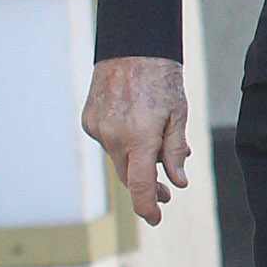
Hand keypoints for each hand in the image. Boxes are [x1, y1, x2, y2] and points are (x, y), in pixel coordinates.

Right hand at [81, 57, 189, 225]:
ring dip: (137, 161)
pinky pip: (108, 142)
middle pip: (129, 177)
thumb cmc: (161, 80)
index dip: (148, 207)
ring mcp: (97, 129)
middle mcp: (113, 137)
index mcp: (139, 138)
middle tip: (167, 192)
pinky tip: (137, 129)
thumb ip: (175, 150)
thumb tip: (177, 182)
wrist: (131, 48)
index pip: (141, 186)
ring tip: (158, 149)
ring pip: (118, 159)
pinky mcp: (88, 121)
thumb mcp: (178, 115)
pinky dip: (123, 143)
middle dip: (148, 187)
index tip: (156, 218)